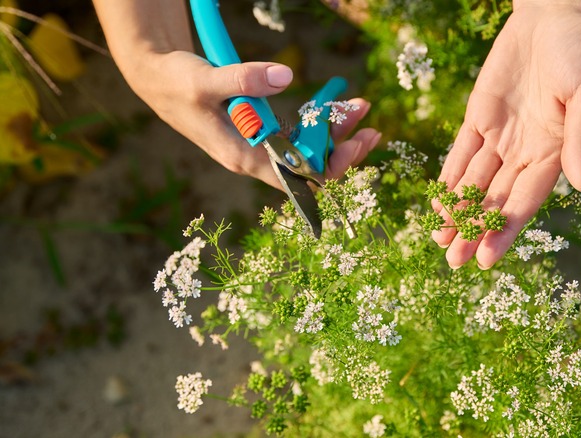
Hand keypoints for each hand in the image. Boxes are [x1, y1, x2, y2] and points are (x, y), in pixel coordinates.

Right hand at [127, 51, 380, 189]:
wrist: (157, 79)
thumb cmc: (176, 84)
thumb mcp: (206, 80)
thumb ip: (244, 79)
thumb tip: (287, 77)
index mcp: (243, 156)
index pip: (297, 176)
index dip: (331, 166)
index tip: (356, 145)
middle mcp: (254, 158)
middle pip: (309, 165)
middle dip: (342, 147)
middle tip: (372, 125)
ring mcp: (258, 145)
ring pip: (306, 148)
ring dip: (334, 131)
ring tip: (360, 106)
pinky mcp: (259, 131)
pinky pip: (297, 134)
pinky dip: (318, 121)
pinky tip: (336, 104)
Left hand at [432, 2, 580, 268]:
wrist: (551, 14)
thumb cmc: (579, 52)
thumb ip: (580, 140)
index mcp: (554, 152)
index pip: (525, 200)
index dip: (506, 231)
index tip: (487, 259)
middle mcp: (525, 152)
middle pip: (496, 200)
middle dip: (476, 231)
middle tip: (454, 262)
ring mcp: (500, 137)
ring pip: (474, 183)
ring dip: (458, 213)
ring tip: (439, 242)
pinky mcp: (478, 118)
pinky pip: (460, 154)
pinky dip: (448, 178)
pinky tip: (437, 203)